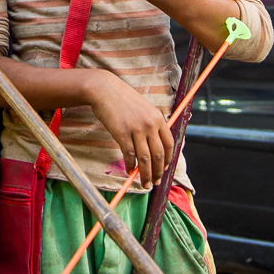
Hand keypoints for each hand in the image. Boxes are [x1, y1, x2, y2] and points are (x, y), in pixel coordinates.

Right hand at [83, 71, 172, 187]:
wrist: (104, 89)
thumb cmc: (123, 99)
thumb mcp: (144, 108)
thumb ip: (151, 124)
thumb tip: (153, 147)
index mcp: (158, 118)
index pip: (169, 144)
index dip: (168, 160)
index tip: (165, 169)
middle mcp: (150, 124)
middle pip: (158, 155)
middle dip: (158, 172)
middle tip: (156, 182)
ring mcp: (136, 129)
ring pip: (145, 159)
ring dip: (146, 174)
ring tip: (145, 183)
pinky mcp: (122, 133)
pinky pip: (129, 155)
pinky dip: (131, 166)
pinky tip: (130, 171)